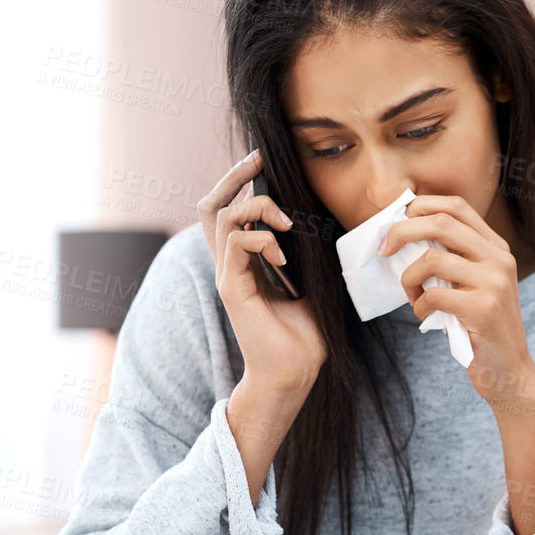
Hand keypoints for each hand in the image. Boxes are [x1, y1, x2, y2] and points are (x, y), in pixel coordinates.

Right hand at [196, 149, 325, 395]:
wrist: (295, 373)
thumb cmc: (304, 333)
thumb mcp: (311, 282)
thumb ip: (307, 253)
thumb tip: (323, 221)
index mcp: (245, 261)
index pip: (227, 210)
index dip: (237, 181)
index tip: (260, 161)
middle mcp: (230, 265)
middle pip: (210, 206)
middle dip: (233, 177)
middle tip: (258, 161)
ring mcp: (228, 276)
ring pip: (224, 219)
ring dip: (257, 209)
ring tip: (285, 223)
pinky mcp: (232, 290)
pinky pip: (235, 245)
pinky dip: (260, 239)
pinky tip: (281, 253)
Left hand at [378, 194, 534, 404]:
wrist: (509, 371)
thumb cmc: (481, 326)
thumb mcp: (474, 283)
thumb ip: (453, 258)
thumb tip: (404, 234)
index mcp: (497, 247)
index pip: (456, 206)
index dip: (421, 206)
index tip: (397, 222)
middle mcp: (499, 259)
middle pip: (441, 223)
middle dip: (402, 231)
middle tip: (385, 249)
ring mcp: (494, 283)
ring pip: (432, 259)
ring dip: (409, 278)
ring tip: (413, 297)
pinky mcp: (483, 309)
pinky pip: (433, 295)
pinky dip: (419, 305)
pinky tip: (425, 315)